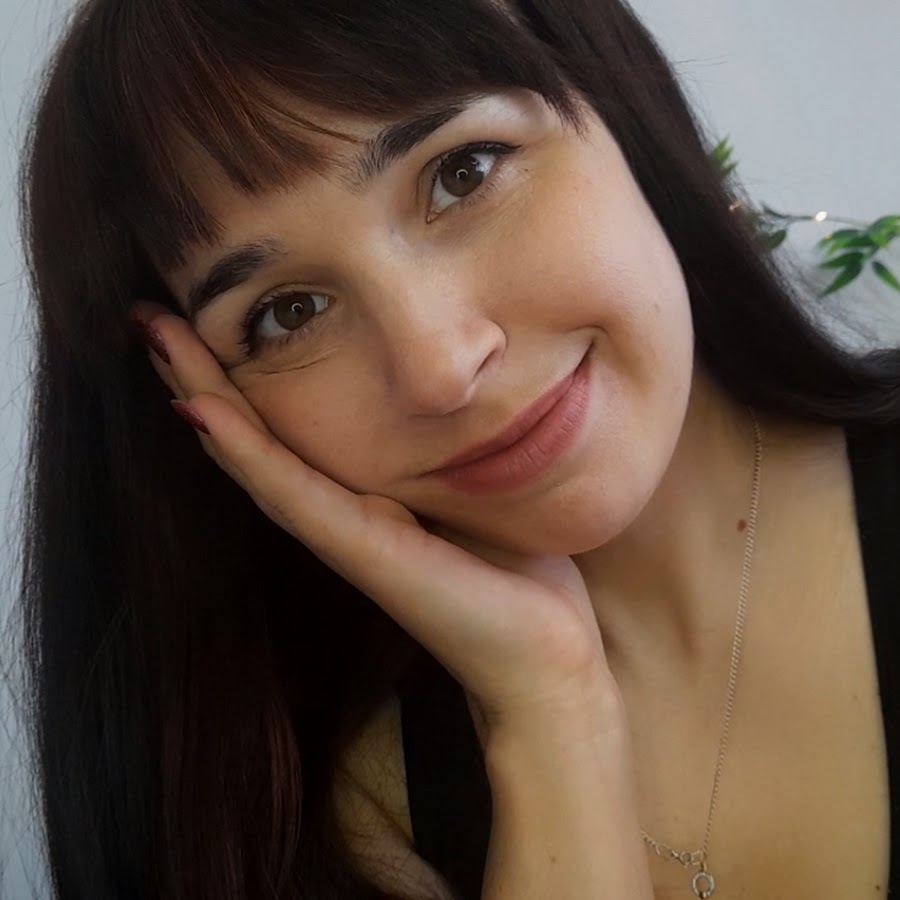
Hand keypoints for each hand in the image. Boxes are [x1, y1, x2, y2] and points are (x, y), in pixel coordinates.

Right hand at [131, 303, 622, 733]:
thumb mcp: (480, 487)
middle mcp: (340, 515)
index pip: (286, 428)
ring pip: (254, 457)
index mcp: (364, 498)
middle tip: (149, 319)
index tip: (199, 319)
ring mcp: (343, 536)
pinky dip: (245, 450)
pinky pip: (292, 492)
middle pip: (254, 436)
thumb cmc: (517, 575)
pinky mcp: (363, 552)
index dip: (239, 377)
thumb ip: (450, 448)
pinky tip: (201, 409)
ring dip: (202, 397)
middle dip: (200, 376)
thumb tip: (454, 389)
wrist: (542, 661)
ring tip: (156, 340)